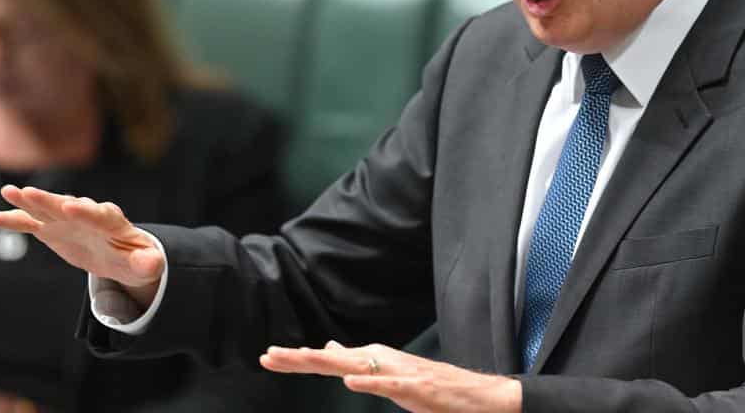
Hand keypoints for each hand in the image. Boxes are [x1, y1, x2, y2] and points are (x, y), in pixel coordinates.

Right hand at [0, 185, 163, 306]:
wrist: (119, 253)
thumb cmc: (134, 257)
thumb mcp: (143, 264)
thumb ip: (147, 263)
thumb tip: (154, 265)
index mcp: (112, 222)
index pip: (100, 215)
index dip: (87, 211)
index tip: (72, 206)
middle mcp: (86, 214)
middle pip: (68, 206)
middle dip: (50, 200)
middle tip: (30, 192)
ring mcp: (65, 219)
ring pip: (44, 208)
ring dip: (27, 201)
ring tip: (8, 192)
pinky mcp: (50, 228)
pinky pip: (27, 223)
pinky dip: (8, 219)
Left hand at [260, 341, 521, 412]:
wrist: (478, 395)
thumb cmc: (433, 388)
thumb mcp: (389, 374)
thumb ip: (359, 362)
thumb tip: (331, 348)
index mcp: (374, 360)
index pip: (327, 359)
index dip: (297, 358)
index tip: (267, 356)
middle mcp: (383, 360)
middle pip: (333, 359)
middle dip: (300, 358)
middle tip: (268, 356)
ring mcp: (400, 372)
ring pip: (357, 366)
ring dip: (326, 363)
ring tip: (299, 360)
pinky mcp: (418, 387)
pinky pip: (390, 385)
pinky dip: (369, 382)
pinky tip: (349, 381)